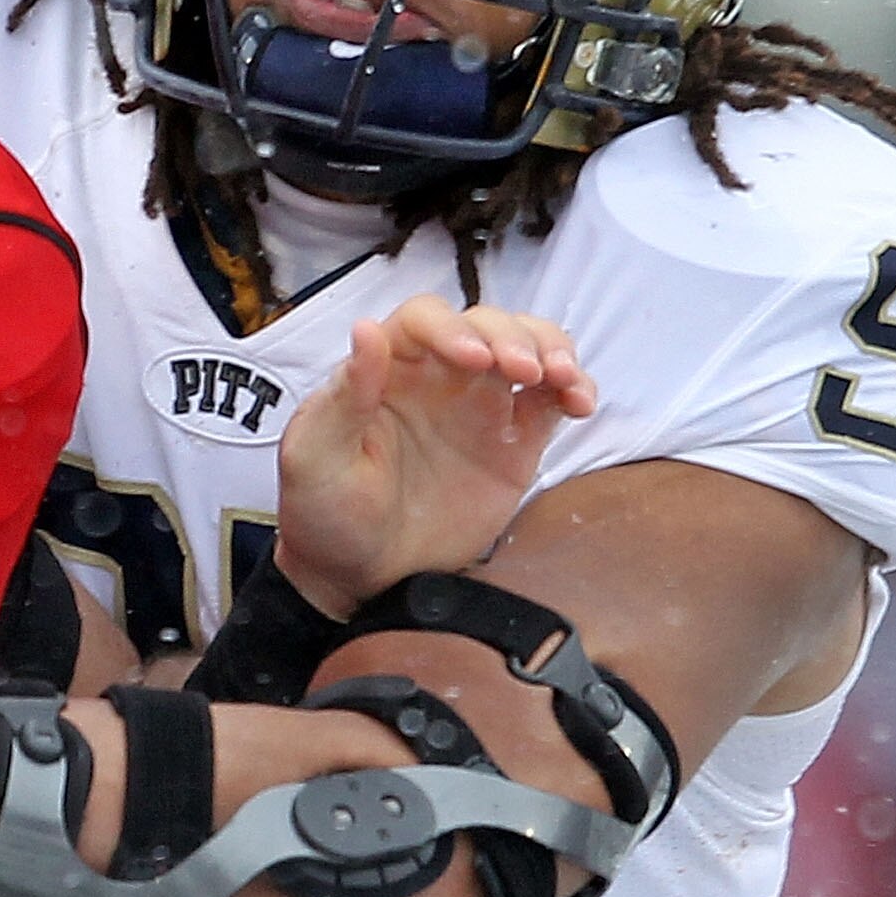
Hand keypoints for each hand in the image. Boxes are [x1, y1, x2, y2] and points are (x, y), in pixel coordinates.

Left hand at [273, 296, 594, 615]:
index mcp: (387, 367)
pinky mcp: (514, 443)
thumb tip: (366, 330)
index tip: (473, 359)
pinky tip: (579, 401)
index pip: (425, 320)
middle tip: (525, 371)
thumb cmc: (324, 513)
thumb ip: (344, 397)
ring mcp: (480, 406)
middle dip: (513, 337)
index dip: (453, 329)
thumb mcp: (315, 457)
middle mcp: (438, 376)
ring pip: (527, 349)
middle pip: (487, 325)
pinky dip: (573, 390)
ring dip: (551, 351)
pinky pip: (550, 401)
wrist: (359, 576)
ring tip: (562, 378)